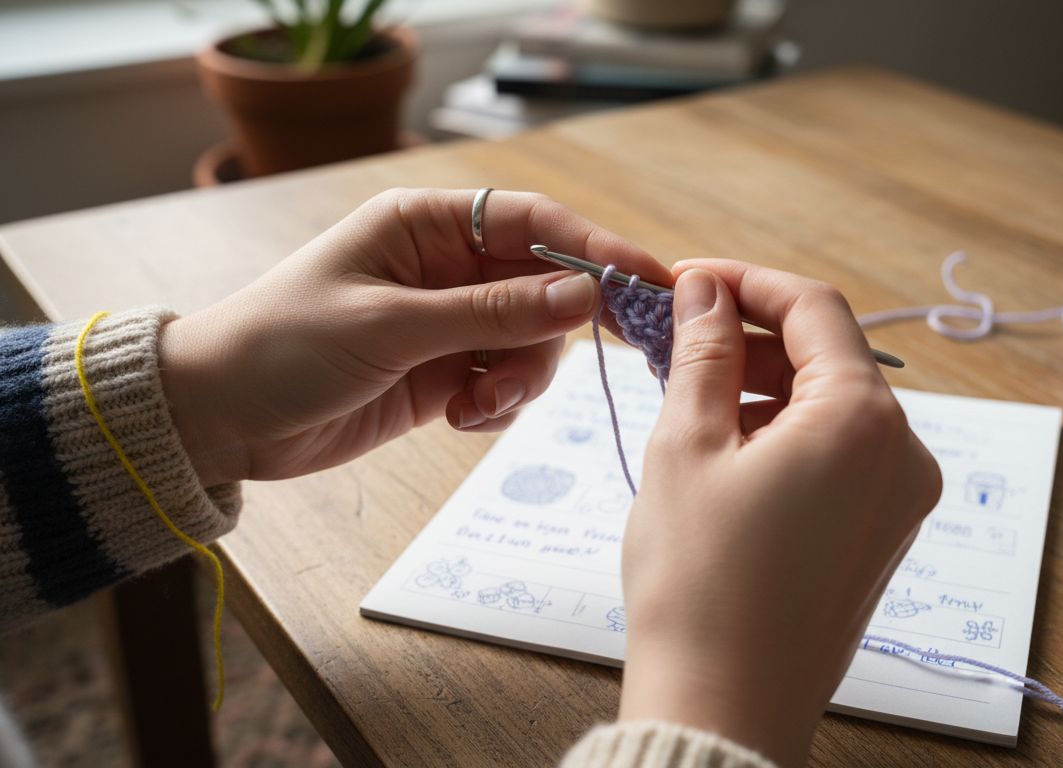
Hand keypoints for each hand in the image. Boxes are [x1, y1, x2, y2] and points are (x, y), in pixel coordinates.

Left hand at [160, 188, 670, 485]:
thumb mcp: (390, 325)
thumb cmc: (283, 345)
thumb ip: (491, 312)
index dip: (595, 247)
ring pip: (534, 341)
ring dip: (523, 377)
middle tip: (595, 355)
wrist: (219, 419)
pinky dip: (499, 404)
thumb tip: (583, 294)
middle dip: (561, 325)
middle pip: (544, 283)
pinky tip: (460, 417)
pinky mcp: (446, 372)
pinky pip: (507, 380)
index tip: (648, 281)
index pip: (532, 221)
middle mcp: (446, 266)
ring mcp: (449, 322)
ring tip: (477, 403)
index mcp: (426, 225)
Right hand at [617, 262, 941, 765]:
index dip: (745, 283)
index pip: (814, 307)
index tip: (686, 283)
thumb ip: (704, 352)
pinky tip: (726, 447)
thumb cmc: (699, 584)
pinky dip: (787, 433)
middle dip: (752, 336)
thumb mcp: (688, 446)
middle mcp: (903, 454)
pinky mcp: (882, 534)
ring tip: (689, 395)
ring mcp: (901, 499)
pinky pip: (840, 454)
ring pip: (833, 406)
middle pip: (830, 355)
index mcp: (863, 420)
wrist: (725, 708)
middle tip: (674, 339)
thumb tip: (705, 291)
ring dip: (765, 385)